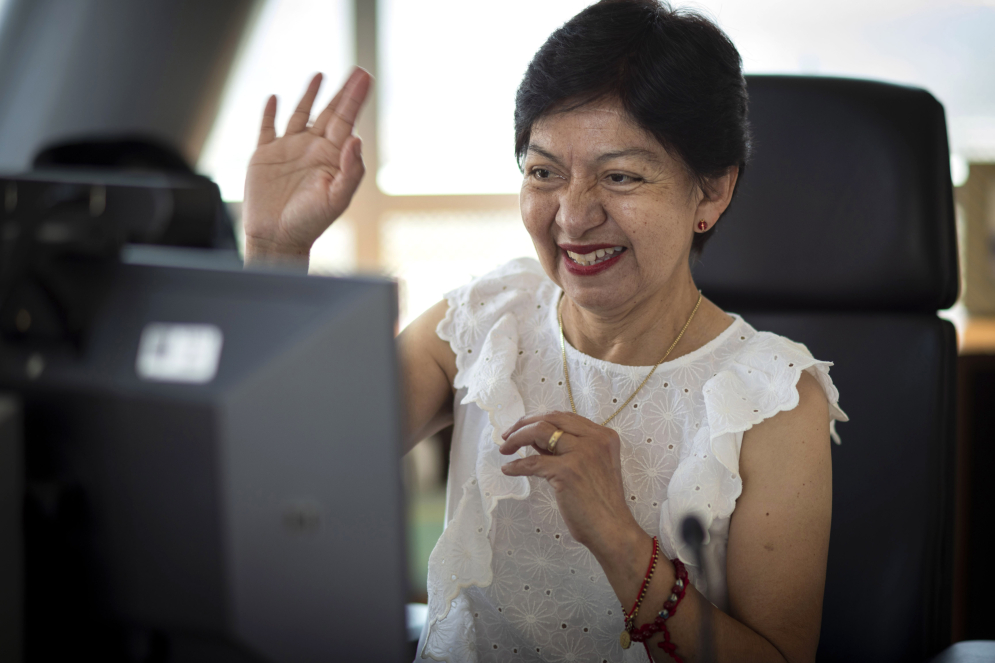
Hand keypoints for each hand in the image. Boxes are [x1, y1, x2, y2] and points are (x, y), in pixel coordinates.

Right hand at [242, 68, 370, 265]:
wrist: (277, 239)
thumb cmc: (310, 223)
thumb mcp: (337, 199)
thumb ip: (350, 170)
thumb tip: (356, 139)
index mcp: (332, 158)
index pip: (347, 121)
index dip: (355, 98)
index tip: (365, 77)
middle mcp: (313, 150)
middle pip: (330, 113)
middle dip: (342, 92)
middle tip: (357, 71)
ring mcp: (289, 151)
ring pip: (300, 114)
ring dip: (310, 96)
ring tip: (320, 76)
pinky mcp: (265, 156)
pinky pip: (267, 128)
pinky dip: (270, 112)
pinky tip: (275, 97)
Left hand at [499, 411, 640, 556]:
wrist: (612, 529)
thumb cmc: (600, 502)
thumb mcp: (590, 466)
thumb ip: (567, 449)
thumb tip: (535, 439)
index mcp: (603, 436)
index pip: (565, 417)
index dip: (540, 419)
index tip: (523, 427)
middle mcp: (594, 439)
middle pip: (551, 418)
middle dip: (524, 423)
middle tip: (507, 435)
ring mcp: (581, 453)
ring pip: (540, 431)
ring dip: (517, 437)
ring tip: (505, 448)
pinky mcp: (567, 471)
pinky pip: (533, 463)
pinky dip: (516, 466)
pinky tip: (508, 470)